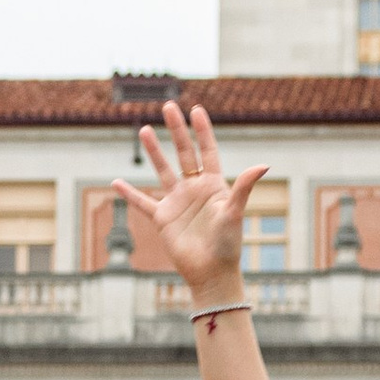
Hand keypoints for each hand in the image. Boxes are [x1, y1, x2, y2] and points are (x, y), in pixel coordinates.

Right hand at [117, 100, 267, 304]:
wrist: (211, 273)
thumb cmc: (228, 244)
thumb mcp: (235, 212)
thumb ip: (245, 187)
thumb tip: (263, 165)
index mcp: (214, 185)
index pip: (208, 151)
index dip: (203, 131)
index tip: (196, 109)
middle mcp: (194, 189)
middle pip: (184, 153)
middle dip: (177, 130)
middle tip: (168, 106)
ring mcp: (177, 202)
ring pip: (163, 171)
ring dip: (154, 151)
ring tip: (145, 130)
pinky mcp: (163, 219)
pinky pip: (143, 203)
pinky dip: (129, 194)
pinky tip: (116, 182)